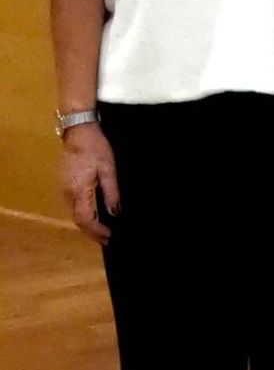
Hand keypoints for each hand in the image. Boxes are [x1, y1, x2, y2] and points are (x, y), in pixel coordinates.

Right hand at [59, 123, 118, 243]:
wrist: (78, 130)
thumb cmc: (96, 147)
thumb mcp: (109, 169)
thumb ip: (111, 193)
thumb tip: (114, 213)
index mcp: (79, 190)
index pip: (86, 219)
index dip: (97, 231)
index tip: (109, 237)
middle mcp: (67, 192)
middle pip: (77, 219)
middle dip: (91, 231)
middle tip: (106, 239)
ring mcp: (63, 187)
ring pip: (73, 212)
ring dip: (86, 223)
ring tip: (100, 230)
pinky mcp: (63, 182)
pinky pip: (71, 204)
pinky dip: (82, 213)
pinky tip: (92, 213)